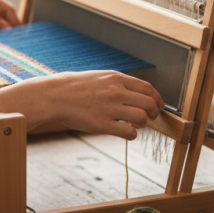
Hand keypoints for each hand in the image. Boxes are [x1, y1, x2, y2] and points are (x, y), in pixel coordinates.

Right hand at [27, 71, 164, 140]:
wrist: (55, 95)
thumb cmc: (76, 87)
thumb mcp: (100, 77)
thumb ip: (119, 84)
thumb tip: (137, 94)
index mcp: (116, 78)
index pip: (148, 89)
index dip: (157, 99)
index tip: (158, 106)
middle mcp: (116, 92)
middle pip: (149, 104)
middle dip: (153, 113)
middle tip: (148, 118)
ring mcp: (109, 108)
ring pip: (141, 118)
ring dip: (142, 124)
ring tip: (134, 125)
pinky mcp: (102, 125)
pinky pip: (128, 133)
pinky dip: (132, 135)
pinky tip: (125, 133)